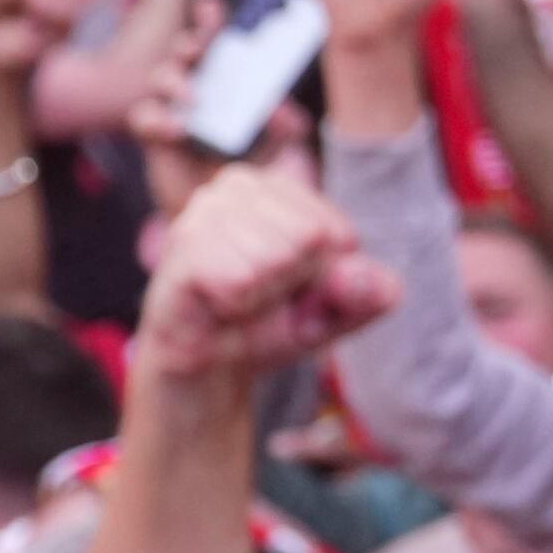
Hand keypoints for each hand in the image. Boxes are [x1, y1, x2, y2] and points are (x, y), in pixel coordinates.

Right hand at [133, 164, 398, 384]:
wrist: (205, 368)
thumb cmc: (268, 325)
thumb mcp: (336, 312)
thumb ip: (370, 292)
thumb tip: (355, 274)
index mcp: (277, 187)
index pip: (336, 233)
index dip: (320, 276)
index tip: (289, 289)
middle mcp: (235, 185)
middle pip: (310, 237)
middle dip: (292, 284)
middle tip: (260, 300)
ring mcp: (203, 211)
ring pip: (276, 257)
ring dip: (262, 297)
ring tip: (236, 302)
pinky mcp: (182, 247)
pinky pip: (241, 280)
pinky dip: (236, 306)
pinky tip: (215, 305)